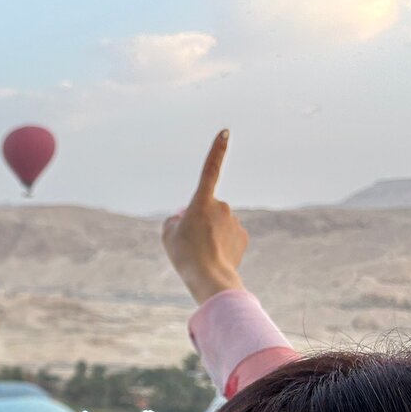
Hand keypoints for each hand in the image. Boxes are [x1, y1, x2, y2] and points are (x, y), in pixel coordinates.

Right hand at [162, 129, 247, 304]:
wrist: (210, 278)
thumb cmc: (185, 255)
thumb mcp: (168, 235)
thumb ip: (174, 220)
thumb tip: (184, 216)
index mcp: (202, 201)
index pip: (210, 169)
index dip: (216, 150)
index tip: (225, 132)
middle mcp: (222, 206)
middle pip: (206, 209)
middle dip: (198, 221)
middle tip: (189, 243)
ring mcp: (234, 221)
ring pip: (218, 224)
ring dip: (209, 235)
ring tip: (201, 254)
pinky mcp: (242, 237)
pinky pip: (227, 237)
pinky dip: (220, 245)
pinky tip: (214, 258)